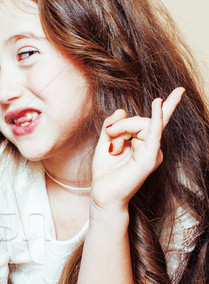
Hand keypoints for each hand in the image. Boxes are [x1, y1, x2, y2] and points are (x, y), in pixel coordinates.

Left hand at [91, 87, 183, 208]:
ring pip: (144, 124)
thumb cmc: (105, 171)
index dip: (167, 105)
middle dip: (122, 123)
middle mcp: (151, 146)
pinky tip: (159, 105)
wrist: (104, 193)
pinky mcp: (151, 158)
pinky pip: (155, 133)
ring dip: (123, 128)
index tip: (180, 91)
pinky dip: (157, 118)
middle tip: (109, 135)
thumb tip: (121, 110)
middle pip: (141, 119)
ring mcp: (153, 152)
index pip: (154, 120)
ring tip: (113, 145)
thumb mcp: (104, 142)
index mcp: (142, 142)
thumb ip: (112, 125)